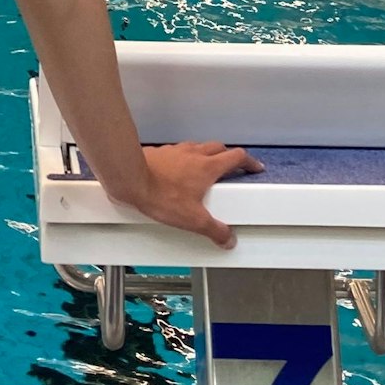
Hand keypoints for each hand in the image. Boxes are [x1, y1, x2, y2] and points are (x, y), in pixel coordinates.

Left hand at [110, 141, 262, 247]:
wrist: (131, 177)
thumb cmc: (160, 194)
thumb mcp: (193, 219)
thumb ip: (214, 229)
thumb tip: (227, 237)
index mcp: (208, 167)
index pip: (236, 157)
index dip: (248, 162)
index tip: (254, 167)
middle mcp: (194, 153)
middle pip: (219, 148)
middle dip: (229, 157)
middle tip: (233, 168)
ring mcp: (177, 150)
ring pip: (199, 147)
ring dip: (207, 155)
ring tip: (206, 170)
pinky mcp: (162, 152)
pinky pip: (179, 151)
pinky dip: (185, 158)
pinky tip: (179, 171)